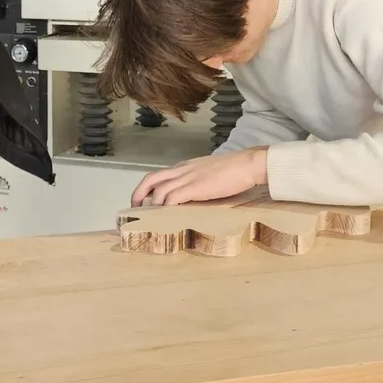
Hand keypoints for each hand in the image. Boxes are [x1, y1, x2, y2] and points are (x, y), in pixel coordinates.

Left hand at [131, 147, 265, 206]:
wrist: (247, 165)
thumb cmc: (233, 170)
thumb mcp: (208, 171)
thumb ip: (196, 180)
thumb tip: (191, 195)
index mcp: (185, 166)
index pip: (158, 174)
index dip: (146, 187)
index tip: (142, 200)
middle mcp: (182, 170)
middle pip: (151, 180)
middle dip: (139, 195)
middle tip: (135, 209)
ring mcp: (188, 178)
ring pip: (159, 191)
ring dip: (152, 205)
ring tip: (150, 218)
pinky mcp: (195, 187)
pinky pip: (173, 198)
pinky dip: (165, 207)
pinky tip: (165, 216)